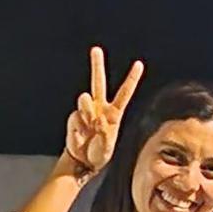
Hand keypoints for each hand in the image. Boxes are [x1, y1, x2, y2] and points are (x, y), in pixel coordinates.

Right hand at [61, 46, 144, 180]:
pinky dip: (78, 127)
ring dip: (87, 110)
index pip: (124, 93)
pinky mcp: (74, 118)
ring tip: (90, 124)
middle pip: (98, 82)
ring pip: (85, 99)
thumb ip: (103, 131)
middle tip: (96, 49)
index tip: (138, 64)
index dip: (131, 79)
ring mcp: (86, 112)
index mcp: (114, 113)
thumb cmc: (99, 154)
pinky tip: (80, 136)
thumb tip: (95, 116)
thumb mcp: (107, 146)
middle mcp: (99, 108)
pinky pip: (75, 117)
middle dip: (97, 65)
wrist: (81, 162)